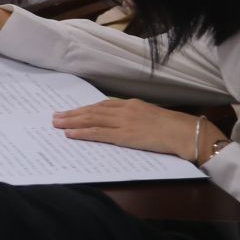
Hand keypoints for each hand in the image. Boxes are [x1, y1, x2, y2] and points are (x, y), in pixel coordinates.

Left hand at [53, 98, 206, 160]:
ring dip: (72, 121)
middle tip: (55, 116)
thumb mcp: (150, 115)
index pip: (101, 104)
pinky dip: (82, 133)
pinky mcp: (124, 135)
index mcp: (130, 104)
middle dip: (72, 113)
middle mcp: (123, 110)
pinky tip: (70, 134)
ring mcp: (123, 122)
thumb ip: (135, 116)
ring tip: (57, 123)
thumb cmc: (173, 127)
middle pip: (92, 110)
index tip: (71, 110)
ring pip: (91, 120)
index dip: (85, 108)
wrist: (184, 132)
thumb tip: (122, 121)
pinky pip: (98, 133)